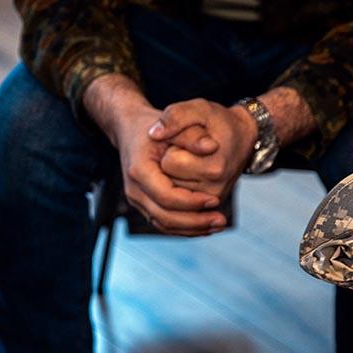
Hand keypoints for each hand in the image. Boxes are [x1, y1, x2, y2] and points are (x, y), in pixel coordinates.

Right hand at [114, 104, 226, 235]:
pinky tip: (206, 227)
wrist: (131, 129)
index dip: (192, 202)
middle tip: (222, 221)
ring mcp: (137, 200)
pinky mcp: (144, 205)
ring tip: (218, 225)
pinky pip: (164, 223)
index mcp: (139, 170)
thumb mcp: (174, 123)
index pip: (166, 196)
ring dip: (192, 229)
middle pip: (165, 217)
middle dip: (195, 222)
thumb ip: (192, 135)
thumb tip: (212, 147)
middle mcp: (134, 189)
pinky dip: (185, 228)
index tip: (215, 200)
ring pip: (164, 224)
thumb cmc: (155, 125)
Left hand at [149, 99, 258, 199]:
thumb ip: (176, 116)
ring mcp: (211, 201)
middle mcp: (214, 190)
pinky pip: (178, 200)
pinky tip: (189, 173)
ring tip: (192, 161)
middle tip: (189, 151)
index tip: (186, 138)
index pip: (170, 162)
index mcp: (214, 168)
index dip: (172, 146)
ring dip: (175, 175)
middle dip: (172, 163)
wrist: (240, 138)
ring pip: (171, 191)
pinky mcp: (207, 208)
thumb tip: (154, 134)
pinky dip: (178, 187)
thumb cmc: (217, 122)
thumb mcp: (199, 109)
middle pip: (168, 179)